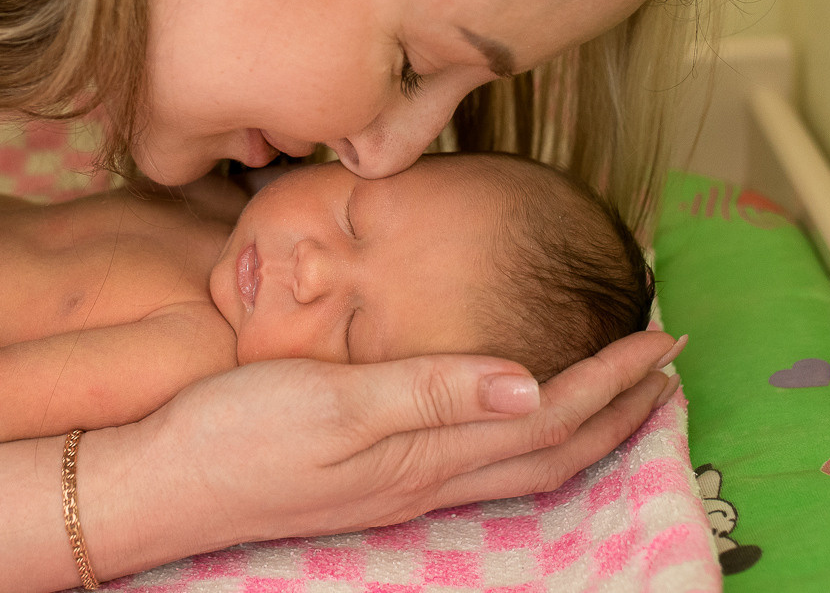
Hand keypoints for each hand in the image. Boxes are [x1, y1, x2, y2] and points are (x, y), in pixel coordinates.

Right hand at [81, 330, 677, 577]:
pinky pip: (480, 470)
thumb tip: (532, 384)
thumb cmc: (235, 432)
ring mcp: (400, 489)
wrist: (161, 486)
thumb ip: (430, 389)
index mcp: (423, 450)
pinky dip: (525, 444)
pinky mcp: (374, 486)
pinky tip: (511, 423)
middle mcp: (425, 478)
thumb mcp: (331, 399)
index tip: (663, 340)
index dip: (613, 381)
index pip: (547, 416)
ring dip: (581, 433)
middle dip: (618, 411)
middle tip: (667, 368)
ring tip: (618, 399)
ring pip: (519, 467)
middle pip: (550, 453)